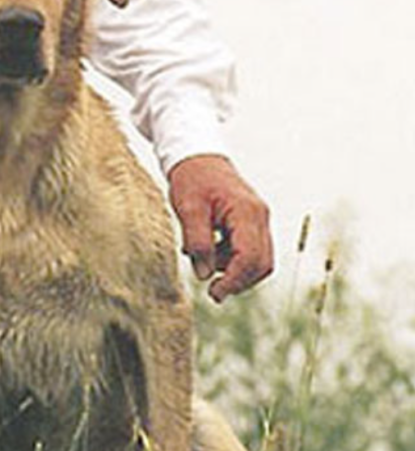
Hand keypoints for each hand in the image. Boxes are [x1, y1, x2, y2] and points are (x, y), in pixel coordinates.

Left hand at [167, 154, 272, 302]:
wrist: (197, 157)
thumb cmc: (191, 179)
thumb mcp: (188, 209)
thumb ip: (197, 241)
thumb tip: (204, 274)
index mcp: (247, 212)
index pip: (250, 257)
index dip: (234, 281)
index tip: (214, 294)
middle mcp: (260, 216)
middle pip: (262, 263)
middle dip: (238, 280)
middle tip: (213, 289)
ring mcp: (259, 219)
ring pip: (259, 259)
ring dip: (234, 269)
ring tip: (203, 258)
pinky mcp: (252, 221)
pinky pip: (251, 249)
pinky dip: (232, 258)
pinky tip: (209, 250)